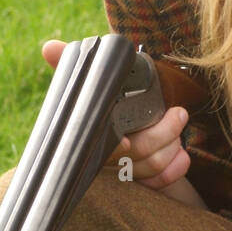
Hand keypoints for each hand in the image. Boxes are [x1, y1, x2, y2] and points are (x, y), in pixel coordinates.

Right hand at [40, 39, 196, 197]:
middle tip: (179, 113)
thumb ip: (70, 64)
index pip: (103, 146)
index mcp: (94, 132)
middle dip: (163, 133)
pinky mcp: (143, 179)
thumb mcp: (94, 80)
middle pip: (137, 154)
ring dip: (172, 146)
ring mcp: (126, 169)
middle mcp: (108, 154)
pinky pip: (160, 182)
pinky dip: (175, 170)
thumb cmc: (109, 97)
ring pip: (151, 166)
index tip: (124, 143)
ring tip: (179, 126)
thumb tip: (49, 48)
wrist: (131, 115)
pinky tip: (183, 157)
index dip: (115, 148)